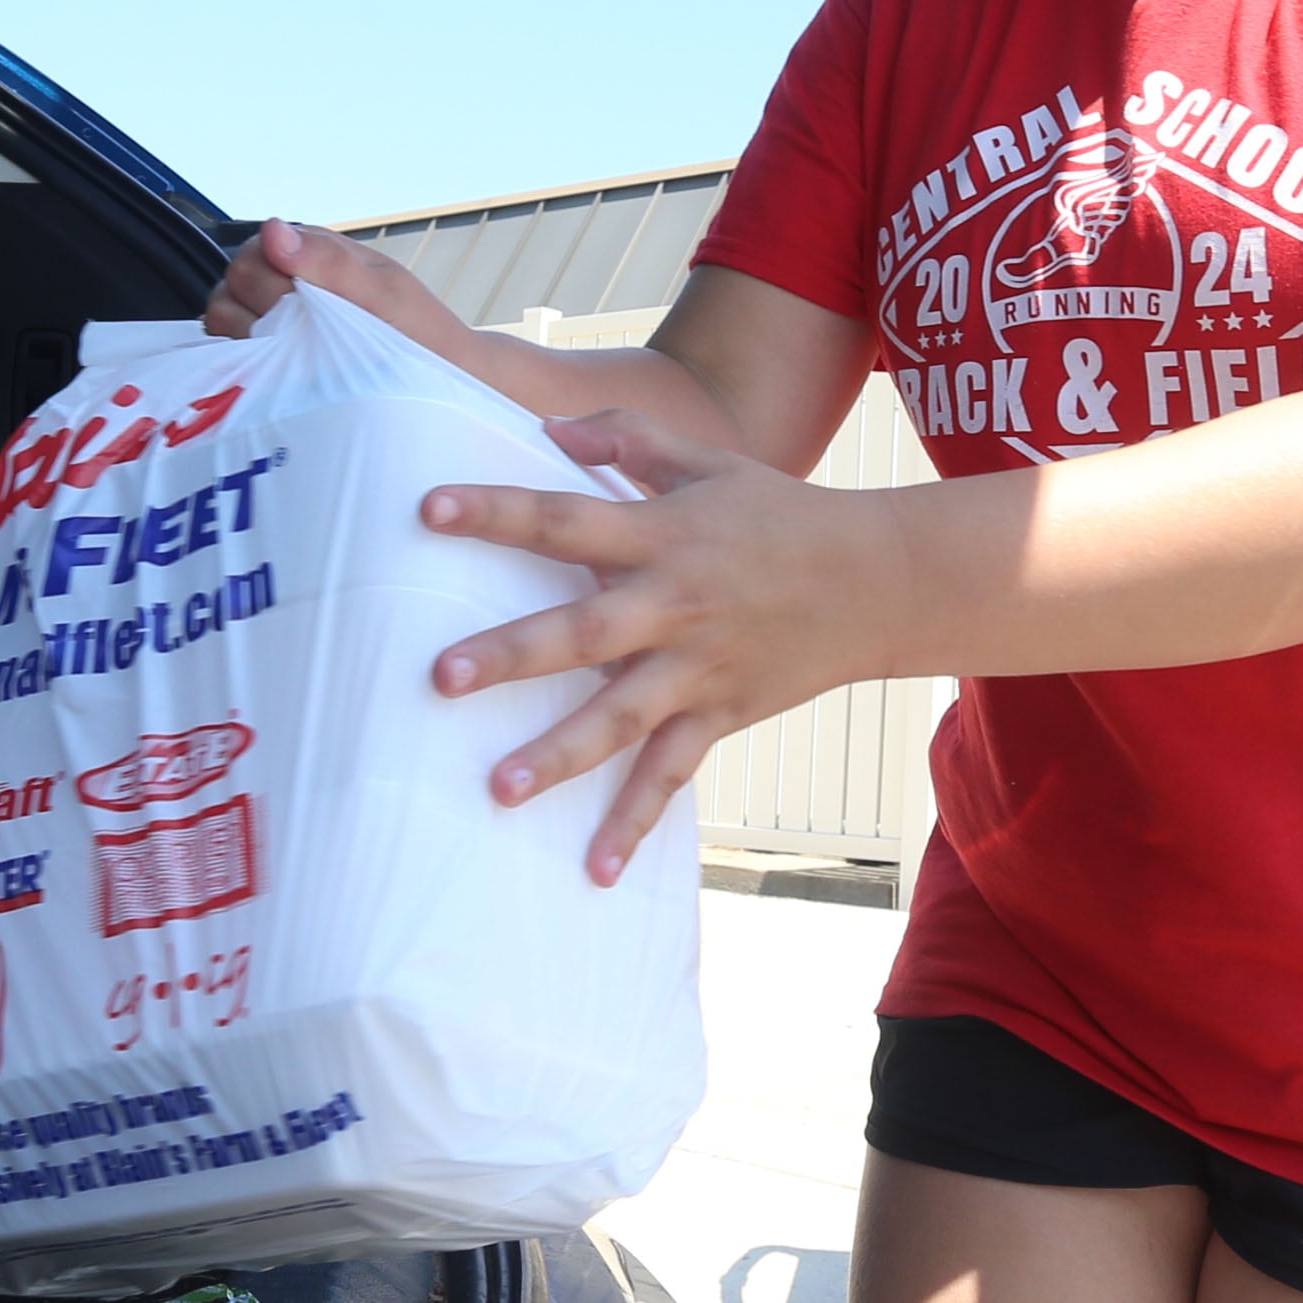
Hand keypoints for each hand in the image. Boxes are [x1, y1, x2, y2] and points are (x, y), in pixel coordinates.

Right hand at [202, 218, 466, 354]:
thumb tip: (272, 230)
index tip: (296, 307)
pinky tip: (276, 378)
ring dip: (248, 340)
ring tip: (291, 362)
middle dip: (257, 310)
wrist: (446, 381)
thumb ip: (327, 262)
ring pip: (227, 318)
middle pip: (234, 284)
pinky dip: (245, 364)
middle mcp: (290, 281)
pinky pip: (235, 353)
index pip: (252, 254)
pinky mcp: (278, 359)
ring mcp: (282, 320)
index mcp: (313, 253)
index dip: (264, 281)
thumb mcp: (381, 292)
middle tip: (301, 339)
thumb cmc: (419, 332)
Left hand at [423, 408, 911, 885]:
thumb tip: (550, 431)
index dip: (498, 511)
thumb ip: (627, 439)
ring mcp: (697, 668)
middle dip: (512, 654)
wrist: (875, 581)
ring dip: (560, 753)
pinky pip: (672, 774)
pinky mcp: (720, 714)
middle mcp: (672, 604)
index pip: (564, 519)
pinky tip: (595, 871)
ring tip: (497, 788)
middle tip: (441, 676)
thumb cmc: (779, 512)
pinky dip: (635, 822)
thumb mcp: (708, 460)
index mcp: (660, 535)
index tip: (428, 511)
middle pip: (582, 632)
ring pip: (620, 717)